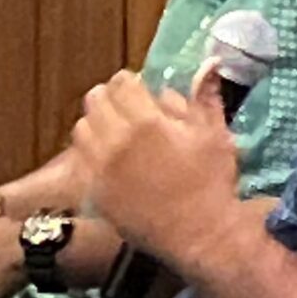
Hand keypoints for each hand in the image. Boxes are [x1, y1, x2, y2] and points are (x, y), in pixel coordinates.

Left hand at [72, 71, 241, 272]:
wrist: (202, 235)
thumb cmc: (213, 182)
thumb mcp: (215, 134)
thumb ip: (204, 97)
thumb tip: (208, 62)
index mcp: (146, 122)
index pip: (122, 83)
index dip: (131, 83)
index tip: (141, 92)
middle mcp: (116, 142)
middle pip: (95, 101)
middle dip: (111, 99)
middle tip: (128, 110)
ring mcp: (101, 169)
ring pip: (82, 129)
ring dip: (97, 124)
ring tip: (115, 133)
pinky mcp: (96, 193)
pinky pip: (81, 162)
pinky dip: (91, 154)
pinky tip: (109, 160)